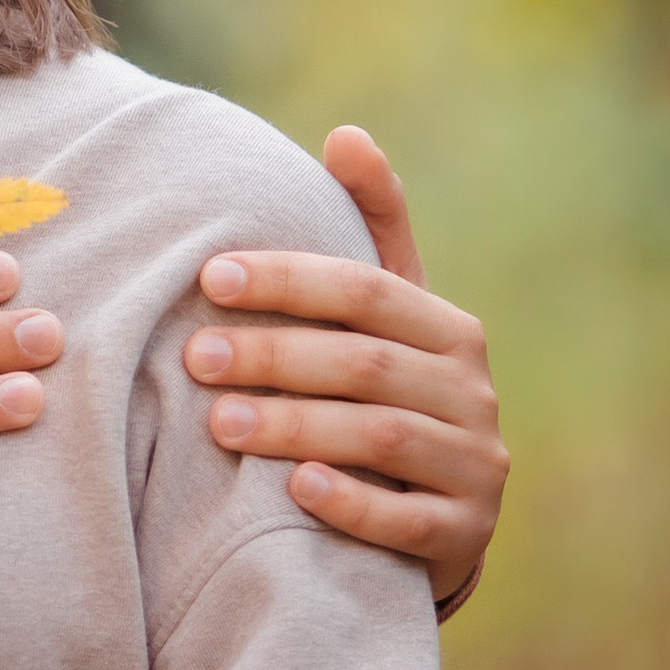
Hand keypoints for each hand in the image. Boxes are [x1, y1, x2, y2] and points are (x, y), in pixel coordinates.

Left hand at [183, 128, 506, 613]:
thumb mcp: (386, 322)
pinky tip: (292, 489)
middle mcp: (472, 392)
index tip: (209, 276)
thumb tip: (346, 135)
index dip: (289, 278)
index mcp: (448, 330)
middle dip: (275, 355)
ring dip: (295, 425)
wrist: (432, 527)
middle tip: (195, 356)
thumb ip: (372, 232)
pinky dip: (350, 502)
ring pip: (382, 437)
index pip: (366, 290)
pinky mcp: (463, 534)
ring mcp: (474, 466)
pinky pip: (406, 521)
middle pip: (367, 362)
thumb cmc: (385, 401)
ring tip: (218, 422)